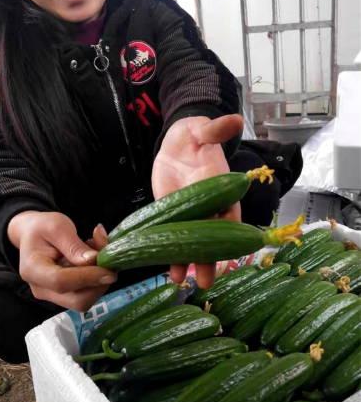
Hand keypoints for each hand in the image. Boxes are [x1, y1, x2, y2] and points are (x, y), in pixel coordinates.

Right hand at [7, 211, 116, 310]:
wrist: (32, 234)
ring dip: (100, 279)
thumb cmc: (42, 227)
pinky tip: (93, 259)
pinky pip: (86, 293)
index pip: (61, 281)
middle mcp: (41, 288)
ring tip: (96, 252)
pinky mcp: (64, 295)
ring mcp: (52, 295)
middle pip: (77, 300)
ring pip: (85, 299)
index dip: (88, 277)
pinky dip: (97, 279)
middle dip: (99, 283)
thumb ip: (74, 245)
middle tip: (108, 257)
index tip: (109, 269)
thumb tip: (94, 260)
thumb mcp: (57, 226)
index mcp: (33, 269)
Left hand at [152, 114, 243, 288]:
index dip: (228, 235)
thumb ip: (215, 130)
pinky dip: (170, 255)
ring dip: (188, 262)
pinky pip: (173, 239)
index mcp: (221, 190)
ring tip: (182, 281)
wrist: (176, 144)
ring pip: (192, 243)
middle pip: (211, 237)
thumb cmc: (195, 137)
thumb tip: (234, 119)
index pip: (229, 215)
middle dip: (208, 259)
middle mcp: (209, 208)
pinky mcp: (171, 217)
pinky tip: (167, 271)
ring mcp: (190, 215)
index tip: (228, 256)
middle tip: (205, 281)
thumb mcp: (203, 132)